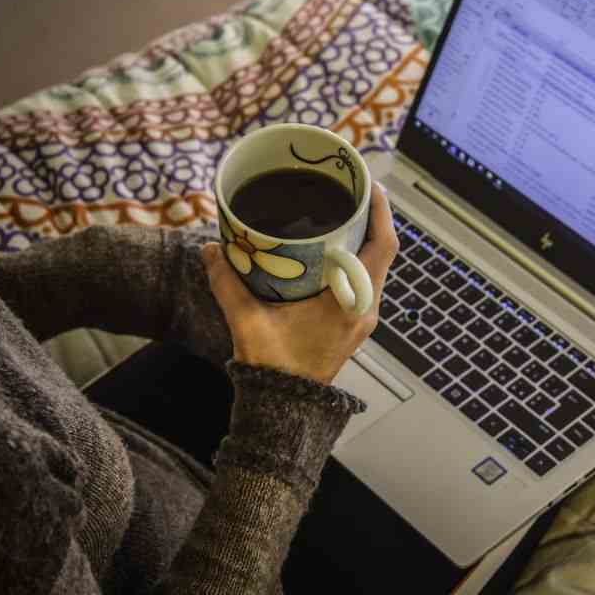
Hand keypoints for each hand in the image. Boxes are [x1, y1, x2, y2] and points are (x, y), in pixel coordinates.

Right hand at [202, 182, 397, 383]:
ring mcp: (362, 316)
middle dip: (372, 218)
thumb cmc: (273, 369)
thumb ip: (227, 282)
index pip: (382, 247)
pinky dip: (356, 259)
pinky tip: (336, 248)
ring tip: (346, 211)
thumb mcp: (247, 321)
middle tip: (353, 189)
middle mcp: (365, 307)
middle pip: (383, 251)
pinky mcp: (354, 323)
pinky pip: (365, 281)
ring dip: (366, 239)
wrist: (284, 408)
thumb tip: (211, 248)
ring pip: (376, 267)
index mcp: (350, 303)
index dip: (381, 213)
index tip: (370, 186)